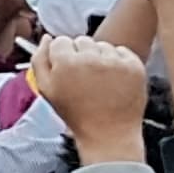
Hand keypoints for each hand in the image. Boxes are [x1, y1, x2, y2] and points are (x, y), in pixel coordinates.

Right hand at [29, 35, 150, 162]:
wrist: (109, 134)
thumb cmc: (77, 114)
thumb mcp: (46, 90)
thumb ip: (39, 61)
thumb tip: (46, 38)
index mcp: (66, 63)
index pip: (61, 41)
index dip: (62, 56)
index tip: (67, 70)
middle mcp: (91, 58)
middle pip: (82, 40)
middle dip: (81, 55)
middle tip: (84, 78)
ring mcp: (115, 61)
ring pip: (102, 45)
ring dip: (100, 57)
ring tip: (100, 80)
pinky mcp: (134, 66)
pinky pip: (121, 51)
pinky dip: (118, 61)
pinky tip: (114, 79)